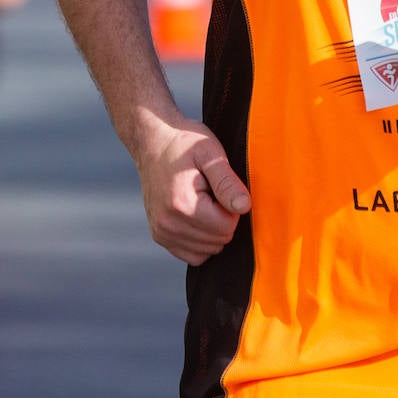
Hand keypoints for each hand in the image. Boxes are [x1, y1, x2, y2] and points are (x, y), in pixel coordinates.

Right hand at [135, 119, 251, 265]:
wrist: (153, 141)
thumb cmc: (184, 143)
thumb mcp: (210, 153)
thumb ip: (227, 182)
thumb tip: (244, 207)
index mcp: (182, 205)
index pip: (227, 227)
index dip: (232, 206)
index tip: (221, 186)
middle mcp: (168, 225)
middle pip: (218, 240)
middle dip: (223, 218)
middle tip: (210, 190)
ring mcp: (162, 233)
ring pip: (208, 250)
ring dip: (212, 229)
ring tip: (202, 199)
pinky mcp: (160, 236)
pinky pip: (193, 255)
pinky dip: (202, 241)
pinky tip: (198, 215)